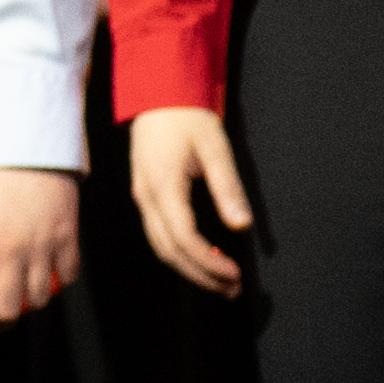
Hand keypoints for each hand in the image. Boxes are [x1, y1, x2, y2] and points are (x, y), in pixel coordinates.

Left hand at [0, 168, 79, 335]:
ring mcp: (41, 246)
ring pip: (40, 299)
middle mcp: (8, 252)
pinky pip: (68, 277)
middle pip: (8, 311)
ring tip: (21, 289)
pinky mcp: (68, 237)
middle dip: (0, 321)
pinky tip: (48, 269)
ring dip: (29, 301)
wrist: (22, 144)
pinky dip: (59, 279)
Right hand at [127, 105, 256, 295]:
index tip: (236, 275)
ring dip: (189, 268)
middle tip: (231, 289)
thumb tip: (241, 225)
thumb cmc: (188, 117)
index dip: (209, 263)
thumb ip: (228, 188)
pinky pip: (157, 233)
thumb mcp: (216, 148)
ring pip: (160, 246)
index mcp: (164, 185)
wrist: (158, 93)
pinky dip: (179, 252)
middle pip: (168, 250)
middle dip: (200, 275)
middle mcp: (146, 196)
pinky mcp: (144, 194)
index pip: (184, 238)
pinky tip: (201, 256)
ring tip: (220, 281)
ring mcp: (141, 196)